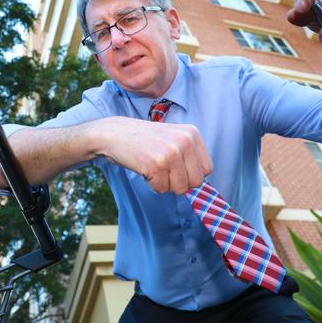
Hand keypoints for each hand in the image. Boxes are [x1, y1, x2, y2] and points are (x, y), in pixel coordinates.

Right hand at [98, 117, 212, 194]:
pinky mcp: (157, 164)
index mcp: (192, 133)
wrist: (114, 133)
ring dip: (164, 183)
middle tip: (162, 169)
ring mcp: (171, 152)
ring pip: (180, 188)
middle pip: (196, 182)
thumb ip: (189, 155)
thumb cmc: (144, 139)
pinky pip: (162, 189)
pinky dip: (151, 184)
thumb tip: (201, 183)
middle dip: (179, 182)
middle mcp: (185, 141)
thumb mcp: (173, 138)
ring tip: (153, 166)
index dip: (190, 174)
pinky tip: (144, 167)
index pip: (207, 169)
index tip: (175, 167)